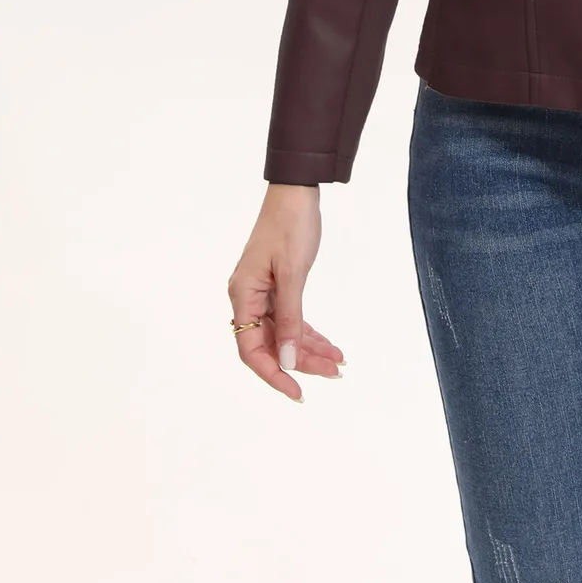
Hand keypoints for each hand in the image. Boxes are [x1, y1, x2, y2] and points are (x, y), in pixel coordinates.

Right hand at [228, 183, 344, 403]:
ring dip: (309, 350)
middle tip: (333, 374)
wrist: (297, 191)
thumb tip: (285, 360)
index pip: (250, 349)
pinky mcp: (278, 286)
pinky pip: (290, 318)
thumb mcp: (293, 274)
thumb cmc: (290, 225)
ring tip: (338, 363)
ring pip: (283, 334)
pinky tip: (330, 345)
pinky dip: (309, 333)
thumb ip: (288, 320)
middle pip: (269, 344)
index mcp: (243, 294)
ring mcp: (262, 293)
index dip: (273, 373)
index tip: (297, 391)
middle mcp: (248, 297)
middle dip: (301, 362)